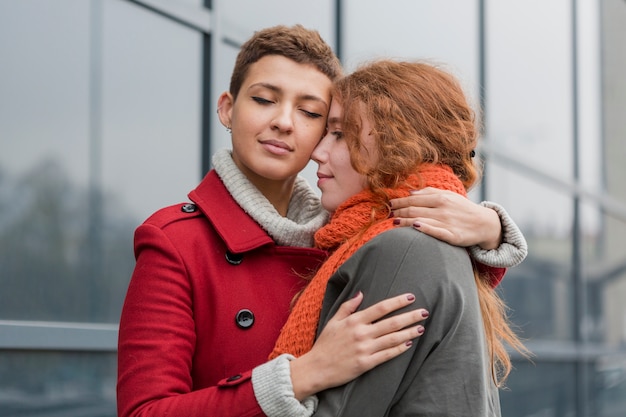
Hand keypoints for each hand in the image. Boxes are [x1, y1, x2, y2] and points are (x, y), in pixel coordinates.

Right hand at [289, 292, 427, 399]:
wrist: (317, 368)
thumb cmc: (325, 344)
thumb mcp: (333, 321)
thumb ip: (348, 306)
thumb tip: (361, 293)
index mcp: (354, 321)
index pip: (381, 308)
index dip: (398, 302)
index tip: (411, 297)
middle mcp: (361, 333)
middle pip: (392, 322)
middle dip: (410, 316)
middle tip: (425, 312)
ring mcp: (365, 349)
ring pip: (393, 338)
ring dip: (409, 332)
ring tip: (421, 327)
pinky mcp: (366, 364)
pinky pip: (387, 355)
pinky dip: (400, 349)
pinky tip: (409, 344)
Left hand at [389, 187, 501, 248]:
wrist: (485, 223)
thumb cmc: (463, 209)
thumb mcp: (449, 196)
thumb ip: (430, 192)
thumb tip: (410, 192)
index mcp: (441, 197)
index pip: (414, 199)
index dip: (400, 201)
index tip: (390, 204)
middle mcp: (443, 208)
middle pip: (414, 209)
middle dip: (398, 211)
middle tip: (388, 213)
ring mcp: (447, 222)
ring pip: (420, 220)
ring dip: (404, 221)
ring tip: (393, 222)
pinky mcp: (452, 235)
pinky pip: (435, 231)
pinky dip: (424, 228)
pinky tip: (413, 227)